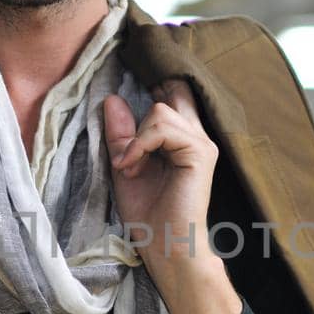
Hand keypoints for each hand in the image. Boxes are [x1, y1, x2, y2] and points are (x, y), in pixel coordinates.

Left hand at [103, 80, 219, 272]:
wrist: (164, 246)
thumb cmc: (148, 214)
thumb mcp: (125, 166)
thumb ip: (121, 135)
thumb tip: (113, 99)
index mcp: (182, 138)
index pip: (175, 94)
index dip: (158, 82)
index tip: (136, 68)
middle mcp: (196, 136)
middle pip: (172, 92)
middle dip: (149, 93)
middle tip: (132, 122)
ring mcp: (201, 143)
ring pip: (160, 111)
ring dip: (135, 139)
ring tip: (128, 167)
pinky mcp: (200, 152)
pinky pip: (162, 128)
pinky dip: (139, 145)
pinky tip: (131, 167)